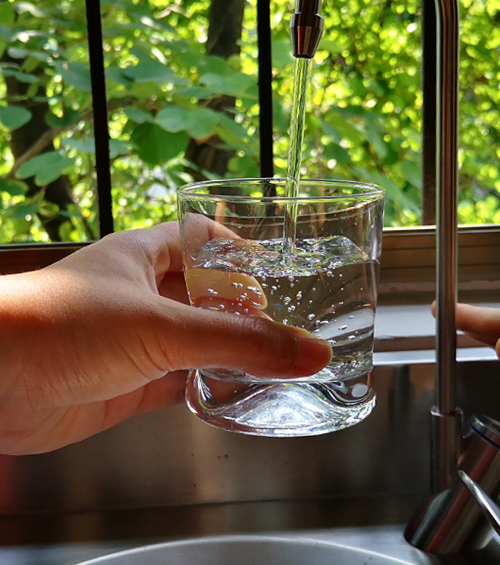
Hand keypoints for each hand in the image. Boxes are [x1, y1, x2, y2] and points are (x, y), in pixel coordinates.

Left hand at [0, 222, 331, 454]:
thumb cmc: (60, 324)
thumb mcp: (162, 327)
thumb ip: (239, 342)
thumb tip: (309, 349)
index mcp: (146, 255)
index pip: (202, 237)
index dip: (239, 246)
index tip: (276, 263)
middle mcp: (143, 294)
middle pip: (207, 293)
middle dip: (245, 306)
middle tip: (290, 319)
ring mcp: (136, 340)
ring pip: (198, 341)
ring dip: (231, 352)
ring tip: (277, 359)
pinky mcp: (129, 383)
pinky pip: (182, 382)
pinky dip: (209, 388)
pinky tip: (238, 394)